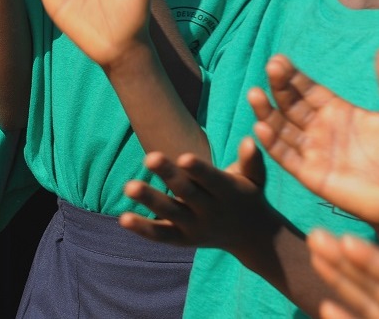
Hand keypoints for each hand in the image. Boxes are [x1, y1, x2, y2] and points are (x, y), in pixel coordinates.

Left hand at [120, 137, 277, 252]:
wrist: (252, 237)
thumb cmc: (247, 196)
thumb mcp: (255, 179)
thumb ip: (251, 161)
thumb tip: (249, 140)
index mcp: (229, 193)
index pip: (212, 180)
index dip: (199, 169)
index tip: (183, 156)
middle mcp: (211, 212)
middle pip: (186, 192)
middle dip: (168, 176)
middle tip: (149, 157)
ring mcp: (195, 227)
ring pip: (170, 213)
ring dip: (149, 200)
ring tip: (128, 187)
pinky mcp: (182, 239)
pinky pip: (160, 234)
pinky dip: (142, 228)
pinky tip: (122, 219)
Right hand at [248, 50, 378, 229]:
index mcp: (336, 110)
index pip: (307, 89)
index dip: (293, 75)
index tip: (279, 60)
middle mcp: (318, 127)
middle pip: (290, 104)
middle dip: (278, 87)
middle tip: (270, 69)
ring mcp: (311, 150)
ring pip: (281, 127)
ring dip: (267, 111)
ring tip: (255, 95)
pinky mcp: (307, 173)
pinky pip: (285, 155)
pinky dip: (272, 142)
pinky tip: (261, 127)